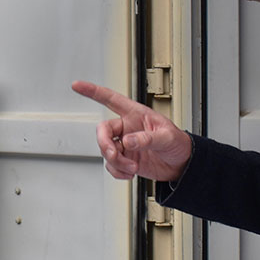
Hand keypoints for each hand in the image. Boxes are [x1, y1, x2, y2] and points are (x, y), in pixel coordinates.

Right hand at [71, 80, 191, 181]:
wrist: (182, 165)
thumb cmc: (178, 144)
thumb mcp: (167, 137)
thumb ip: (146, 138)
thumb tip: (128, 141)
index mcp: (136, 114)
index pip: (111, 99)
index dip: (93, 91)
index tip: (77, 86)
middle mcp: (127, 128)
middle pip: (103, 131)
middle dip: (106, 145)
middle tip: (115, 155)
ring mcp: (125, 145)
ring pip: (107, 151)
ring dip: (117, 162)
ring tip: (133, 167)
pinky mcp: (125, 159)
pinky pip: (111, 165)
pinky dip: (118, 172)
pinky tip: (130, 173)